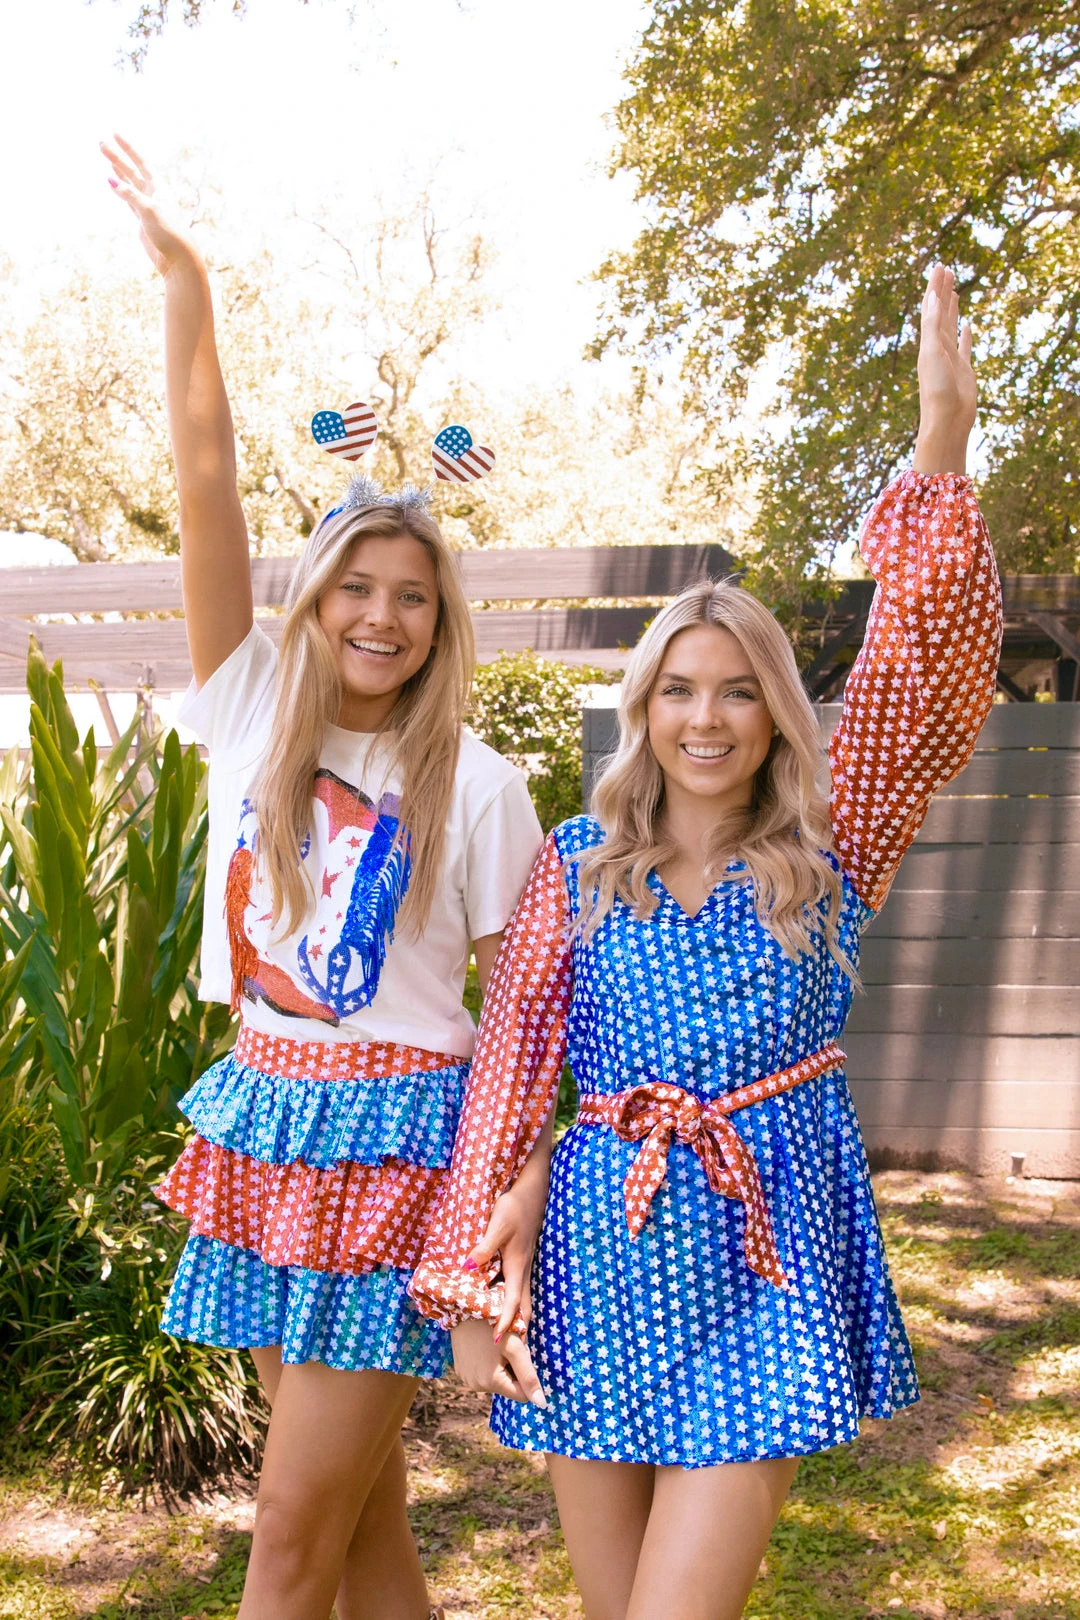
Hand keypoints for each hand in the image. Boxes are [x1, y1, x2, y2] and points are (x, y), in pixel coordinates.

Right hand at [101, 135, 201, 278]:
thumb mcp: (149, 211)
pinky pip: (128, 198)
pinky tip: (113, 181)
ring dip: (118, 169)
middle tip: (100, 144)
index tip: (114, 133)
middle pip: (132, 170)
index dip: (128, 147)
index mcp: (160, 187)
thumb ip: (130, 195)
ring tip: (106, 155)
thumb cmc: (168, 233)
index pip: (141, 162)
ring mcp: (148, 206)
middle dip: (117, 156)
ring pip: (129, 182)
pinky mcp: (142, 218)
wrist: (177, 259)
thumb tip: (110, 180)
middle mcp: (154, 194)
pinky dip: (120, 188)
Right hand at [450, 1317, 546, 1406]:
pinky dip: (488, 1364)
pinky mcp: (460, 1370)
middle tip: (508, 1347)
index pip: (521, 1394)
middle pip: (508, 1387)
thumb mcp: (515, 1348)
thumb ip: (529, 1376)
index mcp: (490, 1383)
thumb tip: (542, 1404)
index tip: (521, 1356)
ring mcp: (466, 1379)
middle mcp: (476, 1386)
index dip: (526, 1376)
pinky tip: (485, 1346)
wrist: (464, 1306)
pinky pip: (482, 1374)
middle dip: (513, 1371)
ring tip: (496, 1346)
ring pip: (496, 1380)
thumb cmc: (493, 1324)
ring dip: (501, 1367)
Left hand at [466, 1166, 548, 1342]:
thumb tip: (468, 1267)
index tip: (496, 1341)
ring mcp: (525, 1266)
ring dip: (517, 1316)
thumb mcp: (497, 1225)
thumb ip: (484, 1247)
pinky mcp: (523, 1259)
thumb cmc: (514, 1208)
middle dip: (517, 1327)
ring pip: (523, 1298)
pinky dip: (515, 1302)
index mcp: (516, 1267)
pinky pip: (520, 1288)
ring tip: (508, 1334)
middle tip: (508, 1347)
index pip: (512, 1302)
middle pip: (522, 1306)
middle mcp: (523, 1270)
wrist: (533, 1193)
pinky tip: (506, 1303)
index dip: (505, 1322)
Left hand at [913, 263, 975, 474]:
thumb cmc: (937, 390)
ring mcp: (950, 358)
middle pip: (940, 312)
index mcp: (928, 343)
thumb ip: (932, 326)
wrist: (947, 420)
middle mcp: (937, 348)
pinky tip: (966, 325)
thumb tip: (934, 298)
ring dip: (951, 308)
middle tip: (946, 268)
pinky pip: (964, 346)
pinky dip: (965, 334)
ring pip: (950, 326)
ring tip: (953, 290)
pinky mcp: (963, 369)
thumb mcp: (933, 354)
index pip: (931, 308)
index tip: (939, 266)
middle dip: (942, 290)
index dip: (935, 287)